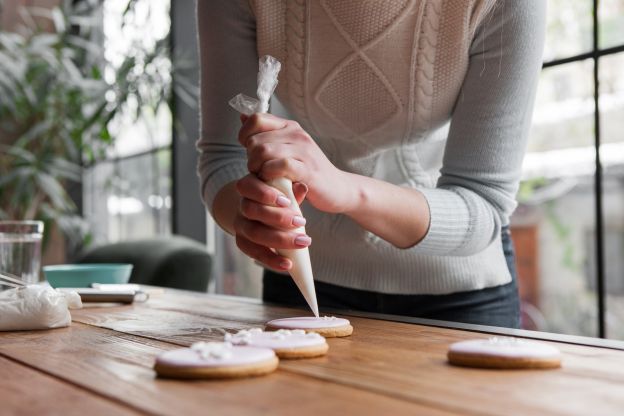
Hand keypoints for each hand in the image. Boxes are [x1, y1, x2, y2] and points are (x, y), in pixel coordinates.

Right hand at [233, 173, 309, 270]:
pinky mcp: (242, 242)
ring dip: (280, 239)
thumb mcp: (283, 190)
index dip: (265, 194)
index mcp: (249, 187)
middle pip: (252, 210)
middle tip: (301, 222)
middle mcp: (241, 205)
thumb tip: (302, 187)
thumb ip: (291, 190)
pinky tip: (288, 264)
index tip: (287, 201)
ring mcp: (240, 225)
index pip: (248, 186)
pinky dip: (271, 259)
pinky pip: (254, 252)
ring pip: (254, 233)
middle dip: (278, 218)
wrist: (258, 210)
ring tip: (302, 242)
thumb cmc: (275, 198)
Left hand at [238, 113, 354, 213]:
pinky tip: (273, 182)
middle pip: (256, 139)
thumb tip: (243, 117)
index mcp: (290, 127)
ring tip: (264, 177)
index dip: (245, 135)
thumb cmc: (308, 171)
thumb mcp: (286, 149)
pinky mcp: (308, 170)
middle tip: (258, 170)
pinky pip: (281, 165)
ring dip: (257, 168)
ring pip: (264, 151)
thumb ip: (265, 135)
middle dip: (250, 158)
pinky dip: (270, 175)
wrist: (337, 188)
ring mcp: (304, 151)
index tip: (248, 150)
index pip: (256, 119)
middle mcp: (297, 134)